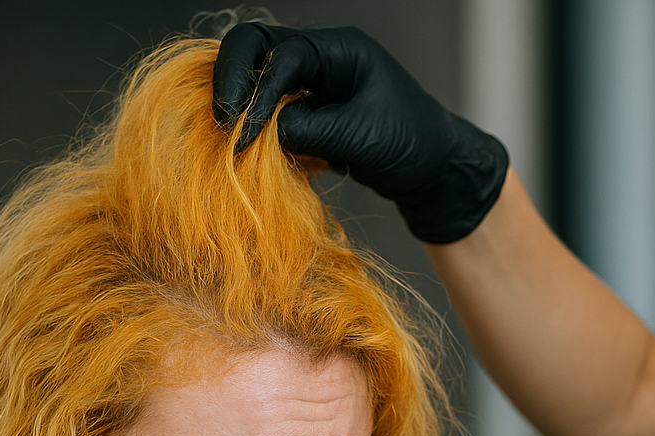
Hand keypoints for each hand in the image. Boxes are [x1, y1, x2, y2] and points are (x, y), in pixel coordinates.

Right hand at [211, 23, 508, 243]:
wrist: (434, 169)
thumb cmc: (413, 144)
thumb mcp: (361, 138)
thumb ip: (311, 130)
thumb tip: (262, 133)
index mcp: (340, 50)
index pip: (284, 56)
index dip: (258, 91)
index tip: (243, 131)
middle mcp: (321, 57)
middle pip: (256, 46)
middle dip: (234, 79)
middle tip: (220, 121)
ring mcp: (310, 82)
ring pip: (256, 75)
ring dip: (239, 101)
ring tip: (228, 137)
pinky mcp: (305, 110)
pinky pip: (266, 107)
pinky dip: (252, 125)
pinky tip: (248, 150)